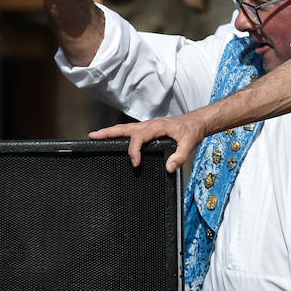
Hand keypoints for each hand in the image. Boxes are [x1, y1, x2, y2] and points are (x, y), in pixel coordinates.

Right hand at [90, 113, 207, 171]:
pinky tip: (112, 139)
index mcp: (157, 127)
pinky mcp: (148, 129)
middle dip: (108, 132)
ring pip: (125, 128)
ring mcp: (147, 126)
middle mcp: (149, 124)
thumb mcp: (190, 143)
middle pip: (125, 128)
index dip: (134, 150)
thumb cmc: (192, 131)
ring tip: (95, 136)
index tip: (135, 163)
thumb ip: (180, 156)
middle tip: (92, 136)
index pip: (139, 137)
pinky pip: (130, 131)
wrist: (197, 122)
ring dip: (110, 132)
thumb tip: (169, 168)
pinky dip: (119, 134)